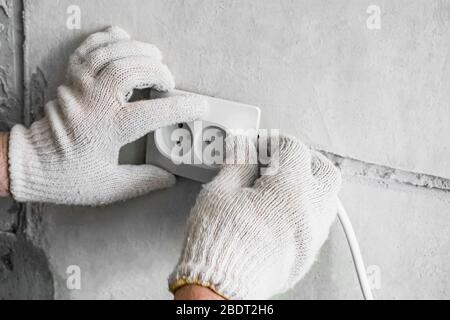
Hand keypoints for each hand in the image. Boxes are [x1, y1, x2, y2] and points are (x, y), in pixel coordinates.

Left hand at [8, 27, 204, 205]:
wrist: (29, 165)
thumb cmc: (66, 178)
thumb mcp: (108, 188)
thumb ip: (142, 182)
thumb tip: (169, 178)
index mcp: (106, 131)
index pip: (151, 113)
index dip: (180, 108)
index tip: (198, 107)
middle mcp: (92, 104)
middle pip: (128, 71)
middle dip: (156, 70)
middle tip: (168, 82)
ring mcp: (79, 88)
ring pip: (109, 53)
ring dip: (136, 50)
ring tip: (154, 56)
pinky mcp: (70, 79)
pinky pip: (88, 48)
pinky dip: (107, 38)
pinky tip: (123, 39)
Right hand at [169, 135, 340, 298]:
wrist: (220, 286)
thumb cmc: (219, 244)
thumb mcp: (221, 191)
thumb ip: (238, 162)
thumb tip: (244, 147)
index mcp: (289, 190)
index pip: (294, 149)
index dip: (273, 141)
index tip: (259, 145)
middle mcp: (309, 211)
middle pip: (323, 169)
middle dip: (302, 158)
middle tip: (279, 159)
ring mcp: (312, 235)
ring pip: (328, 197)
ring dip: (309, 183)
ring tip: (282, 183)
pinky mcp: (307, 253)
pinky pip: (320, 221)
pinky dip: (307, 207)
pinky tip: (285, 209)